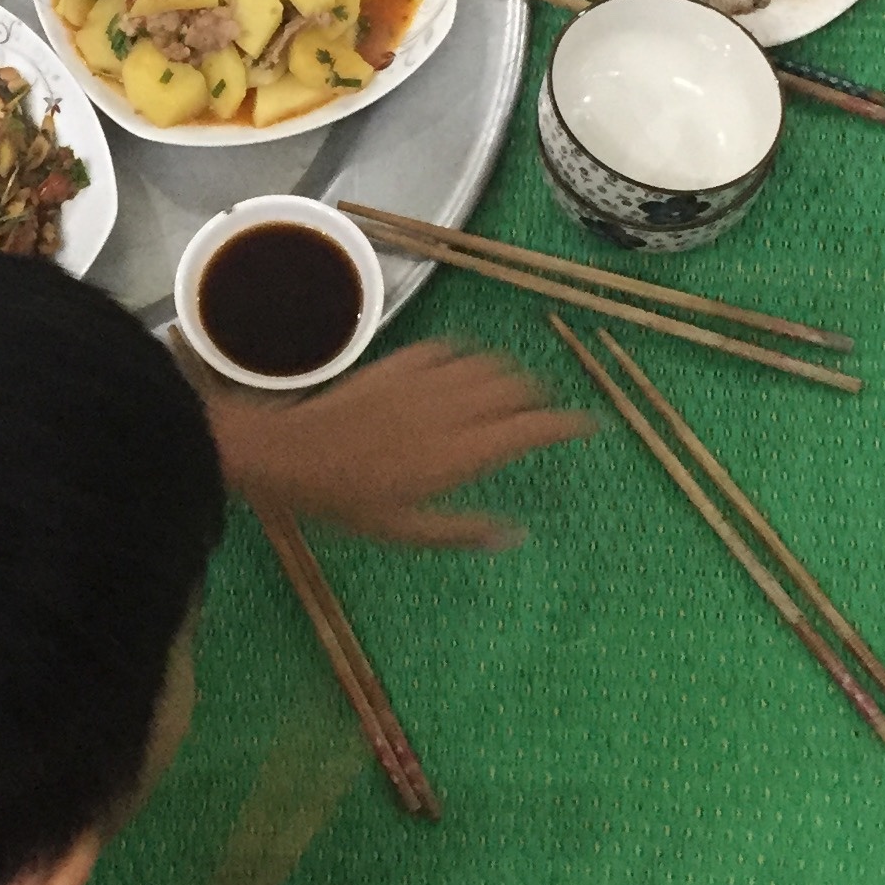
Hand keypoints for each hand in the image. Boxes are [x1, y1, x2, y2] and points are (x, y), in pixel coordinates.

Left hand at [210, 340, 587, 549]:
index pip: (533, 427)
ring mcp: (428, 379)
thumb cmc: (351, 500)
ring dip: (508, 373)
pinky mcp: (401, 361)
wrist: (296, 453)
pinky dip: (467, 357)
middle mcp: (455, 408)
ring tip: (511, 390)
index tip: (588, 425)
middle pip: (518, 387)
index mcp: (464, 451)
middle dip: (541, 396)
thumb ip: (464, 531)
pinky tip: (463, 369)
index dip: (567, 423)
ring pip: (488, 363)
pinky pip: (449, 348)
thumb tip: (514, 535)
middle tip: (544, 412)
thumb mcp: (408, 530)